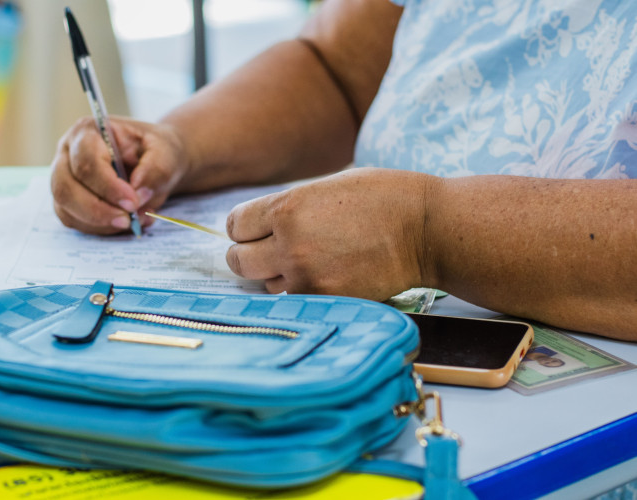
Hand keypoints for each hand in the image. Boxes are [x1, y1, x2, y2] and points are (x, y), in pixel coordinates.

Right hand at [51, 117, 189, 234]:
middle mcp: (68, 154)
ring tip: (134, 220)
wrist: (156, 162)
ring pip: (66, 209)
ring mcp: (64, 179)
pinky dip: (101, 228)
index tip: (133, 202)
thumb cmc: (156, 151)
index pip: (86, 162)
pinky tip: (127, 222)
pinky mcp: (68, 201)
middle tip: (128, 220)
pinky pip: (74, 221)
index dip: (108, 186)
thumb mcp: (166, 153)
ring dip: (100, 223)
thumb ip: (155, 170)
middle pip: (66, 188)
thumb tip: (138, 194)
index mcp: (88, 132)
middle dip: (97, 210)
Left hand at [225, 168, 433, 299]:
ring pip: (265, 284)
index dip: (245, 227)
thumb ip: (288, 207)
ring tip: (311, 261)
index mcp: (287, 208)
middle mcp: (289, 245)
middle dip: (249, 255)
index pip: (235, 226)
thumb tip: (259, 226)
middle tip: (270, 251)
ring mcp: (307, 277)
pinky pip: (295, 300)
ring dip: (278, 275)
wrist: (426, 230)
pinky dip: (304, 291)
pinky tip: (328, 275)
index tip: (257, 229)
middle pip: (238, 261)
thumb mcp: (325, 188)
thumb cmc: (382, 198)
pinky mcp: (326, 301)